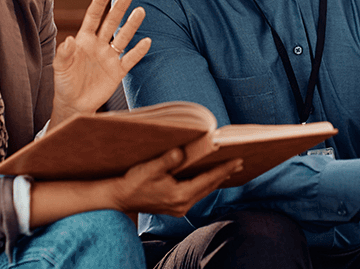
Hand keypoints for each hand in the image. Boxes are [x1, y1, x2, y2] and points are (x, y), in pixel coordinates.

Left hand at [51, 0, 150, 122]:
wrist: (74, 103)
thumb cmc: (64, 82)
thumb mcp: (60, 67)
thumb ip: (64, 54)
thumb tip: (69, 40)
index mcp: (84, 40)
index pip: (93, 18)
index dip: (99, 4)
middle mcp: (99, 45)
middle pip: (111, 23)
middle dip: (119, 9)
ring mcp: (109, 57)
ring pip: (123, 38)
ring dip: (131, 25)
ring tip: (140, 12)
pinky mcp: (118, 71)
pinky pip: (130, 59)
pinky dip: (138, 51)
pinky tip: (146, 41)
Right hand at [110, 145, 242, 216]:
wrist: (119, 198)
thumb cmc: (133, 182)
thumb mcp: (149, 169)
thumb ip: (167, 160)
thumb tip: (182, 152)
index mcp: (179, 195)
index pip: (207, 180)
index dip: (223, 169)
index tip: (237, 160)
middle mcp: (182, 204)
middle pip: (209, 187)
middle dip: (224, 173)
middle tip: (240, 161)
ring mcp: (179, 207)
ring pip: (204, 191)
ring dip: (216, 179)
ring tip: (230, 168)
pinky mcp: (175, 206)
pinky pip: (196, 193)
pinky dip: (206, 183)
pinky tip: (210, 177)